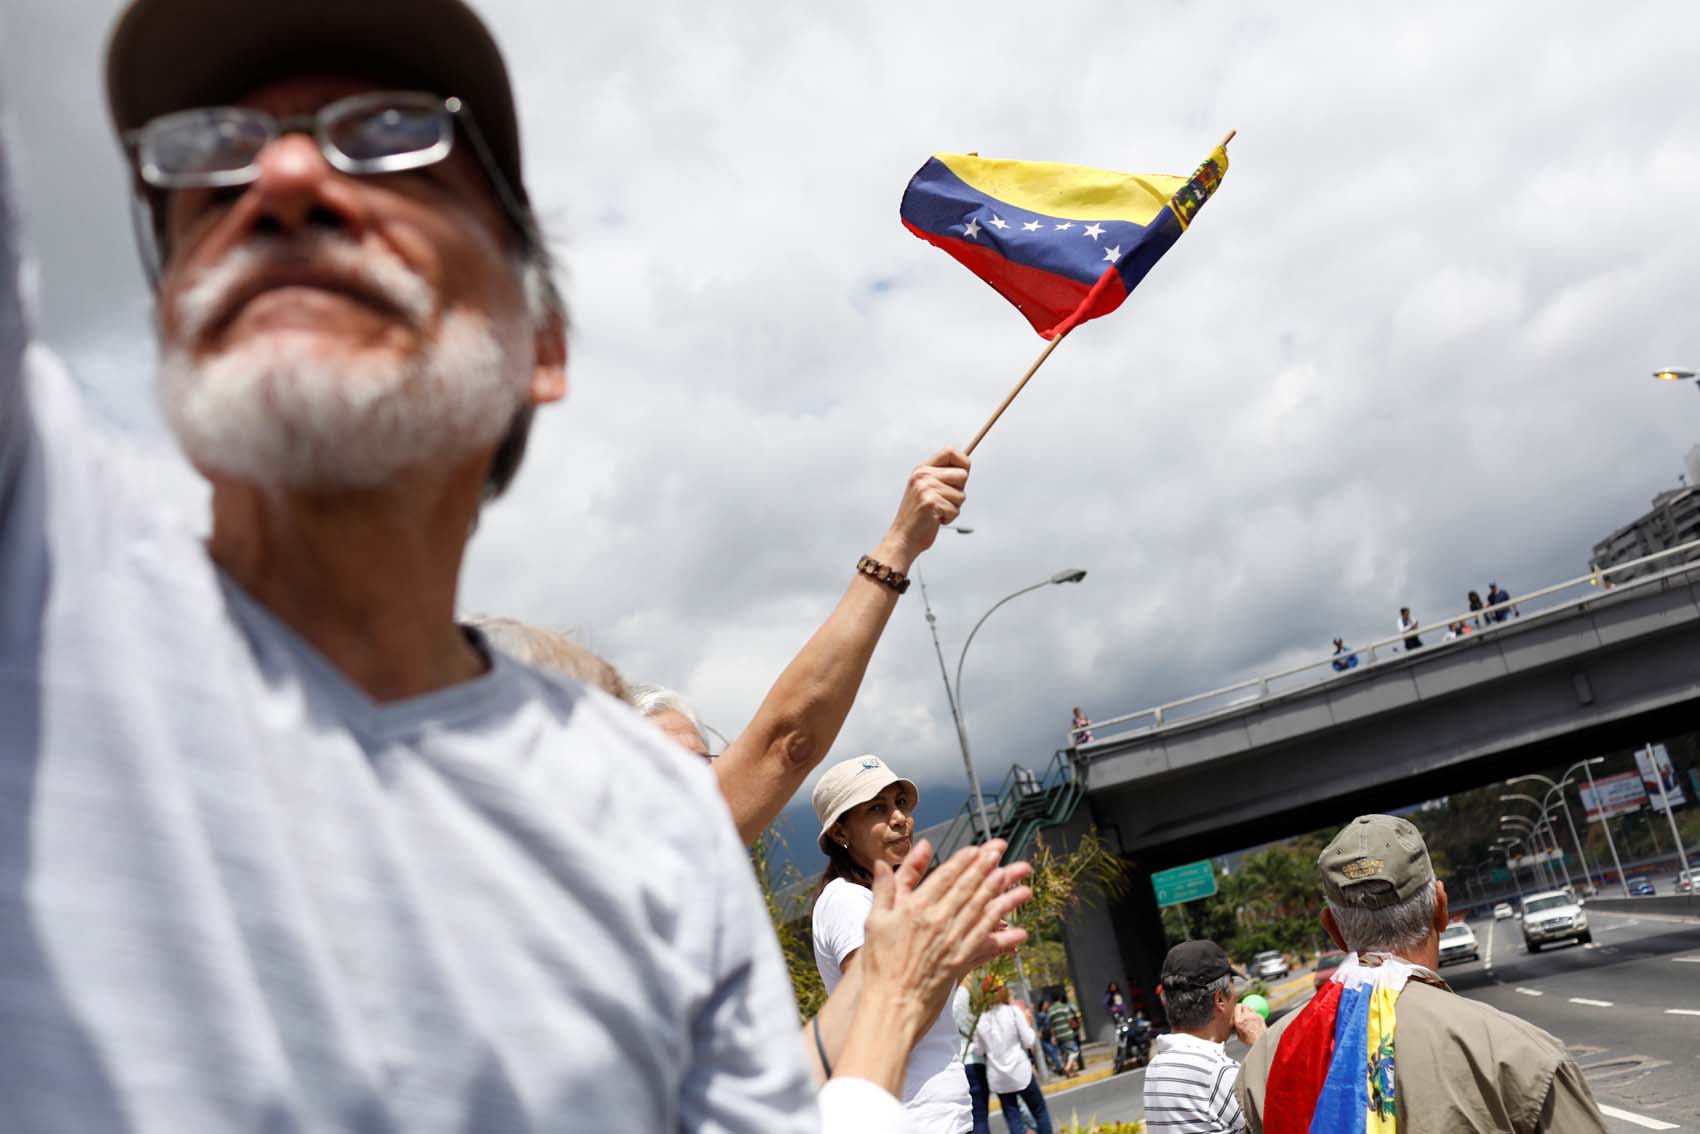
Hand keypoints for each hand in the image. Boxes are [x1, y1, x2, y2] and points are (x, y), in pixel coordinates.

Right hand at [859, 838, 1032, 1046]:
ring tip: (1014, 877)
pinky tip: (1018, 926)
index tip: (978, 848)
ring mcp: (952, 941)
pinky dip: (1003, 932)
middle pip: (968, 888)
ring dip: (1000, 892)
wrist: (890, 1003)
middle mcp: (938, 921)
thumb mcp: (875, 919)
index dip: (963, 861)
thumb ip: (884, 888)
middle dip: (986, 866)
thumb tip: (883, 861)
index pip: (945, 876)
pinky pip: (986, 941)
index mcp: (916, 908)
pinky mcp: (961, 961)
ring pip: (981, 910)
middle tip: (1001, 850)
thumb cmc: (879, 962)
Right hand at [874, 449, 970, 568]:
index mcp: (922, 469)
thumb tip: (965, 469)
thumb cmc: (918, 516)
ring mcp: (926, 488)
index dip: (963, 462)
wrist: (903, 537)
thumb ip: (942, 477)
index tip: (963, 474)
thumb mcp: (926, 489)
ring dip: (954, 507)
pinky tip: (935, 519)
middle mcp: (923, 476)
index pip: (950, 451)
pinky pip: (956, 509)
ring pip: (961, 495)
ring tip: (937, 511)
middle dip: (959, 491)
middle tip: (944, 500)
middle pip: (962, 474)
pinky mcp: (931, 502)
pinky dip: (949, 518)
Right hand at [1232, 1002, 1266, 1046]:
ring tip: (1250, 1018)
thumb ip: (1236, 1026)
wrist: (1261, 1041)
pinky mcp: (1260, 1016)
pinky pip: (1256, 1013)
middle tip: (1243, 1012)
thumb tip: (1235, 1022)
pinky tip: (1255, 1021)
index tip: (1237, 1009)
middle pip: (1244, 1005)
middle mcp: (1246, 1016)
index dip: (1237, 1007)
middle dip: (1243, 1008)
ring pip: (1250, 1008)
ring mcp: (1254, 1015)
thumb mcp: (1239, 1034)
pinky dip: (1255, 1015)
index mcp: (1239, 1020)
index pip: (1237, 1006)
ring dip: (1249, 1011)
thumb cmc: (1250, 1040)